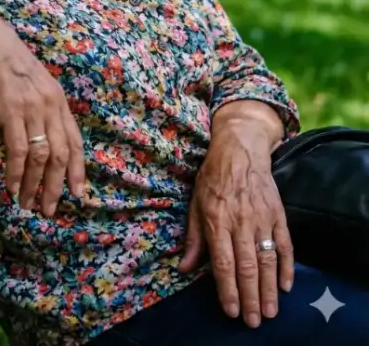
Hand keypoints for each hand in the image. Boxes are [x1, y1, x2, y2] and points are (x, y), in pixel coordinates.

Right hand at [0, 9, 84, 215]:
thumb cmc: (6, 61)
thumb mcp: (33, 84)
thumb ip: (41, 107)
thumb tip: (40, 136)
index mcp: (58, 100)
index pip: (75, 141)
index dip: (77, 169)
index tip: (77, 193)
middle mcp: (51, 106)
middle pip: (61, 154)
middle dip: (56, 186)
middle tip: (49, 210)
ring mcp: (32, 109)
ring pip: (41, 158)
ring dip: (33, 185)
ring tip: (26, 204)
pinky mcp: (11, 111)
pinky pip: (18, 150)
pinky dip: (15, 172)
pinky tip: (10, 186)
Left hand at [178, 124, 293, 327]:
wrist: (241, 149)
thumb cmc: (213, 177)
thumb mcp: (195, 203)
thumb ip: (193, 238)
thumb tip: (184, 268)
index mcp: (217, 220)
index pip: (224, 262)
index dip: (228, 289)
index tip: (231, 311)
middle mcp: (240, 222)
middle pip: (247, 267)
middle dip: (251, 297)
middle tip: (255, 321)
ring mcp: (262, 219)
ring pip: (268, 260)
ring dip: (270, 288)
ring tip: (271, 311)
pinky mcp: (278, 214)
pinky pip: (285, 244)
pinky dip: (287, 266)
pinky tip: (286, 285)